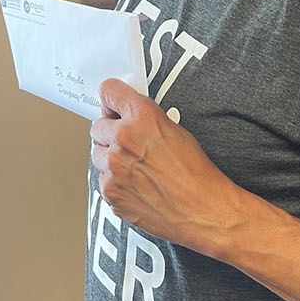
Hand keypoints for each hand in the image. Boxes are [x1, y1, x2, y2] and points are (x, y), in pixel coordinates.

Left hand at [90, 79, 243, 252]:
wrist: (202, 209)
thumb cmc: (195, 172)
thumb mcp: (174, 129)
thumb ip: (144, 117)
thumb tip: (126, 115)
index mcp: (142, 116)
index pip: (108, 91)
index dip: (112, 100)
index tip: (112, 105)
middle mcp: (123, 138)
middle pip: (98, 126)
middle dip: (111, 133)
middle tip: (130, 143)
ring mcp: (113, 167)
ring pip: (98, 154)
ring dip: (110, 158)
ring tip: (135, 167)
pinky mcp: (110, 192)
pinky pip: (102, 180)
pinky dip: (115, 181)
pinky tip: (136, 184)